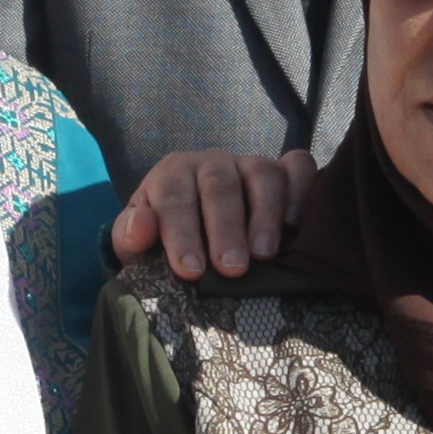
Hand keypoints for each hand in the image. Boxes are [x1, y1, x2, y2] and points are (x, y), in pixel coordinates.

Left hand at [110, 149, 311, 281]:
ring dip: (265, 214)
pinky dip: (302, 192)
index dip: (181, 231)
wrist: (198, 234)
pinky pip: (299, 168)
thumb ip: (130, 236)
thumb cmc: (165, 242)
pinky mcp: (285, 172)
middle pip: (219, 185)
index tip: (190, 269)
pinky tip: (297, 227)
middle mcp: (212, 163)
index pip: (173, 196)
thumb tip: (140, 227)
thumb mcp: (137, 244)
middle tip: (230, 269)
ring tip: (264, 255)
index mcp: (172, 175)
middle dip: (224, 228)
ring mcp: (251, 164)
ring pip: (262, 174)